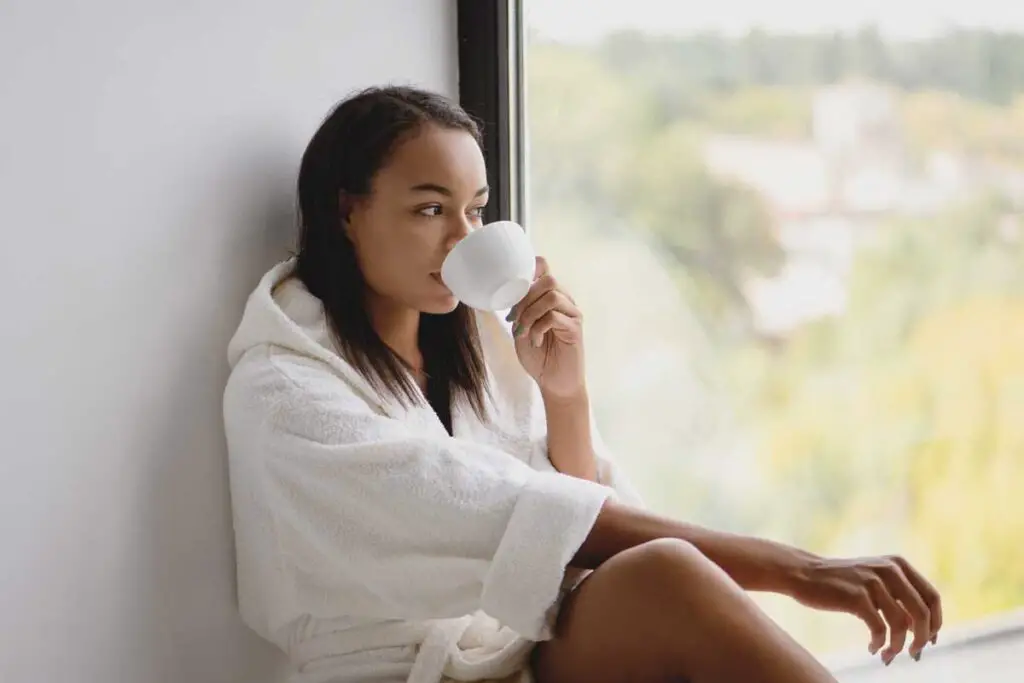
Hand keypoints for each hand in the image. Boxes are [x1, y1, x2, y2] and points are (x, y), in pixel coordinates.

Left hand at [508, 257, 585, 397]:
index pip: (544, 267)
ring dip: (530, 313)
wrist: (554, 383)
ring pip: (552, 296)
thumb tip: (508, 294)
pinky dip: (538, 328)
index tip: (513, 292)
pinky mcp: (575, 329)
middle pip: (548, 279)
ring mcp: (572, 314)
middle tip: (515, 319)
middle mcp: (565, 301)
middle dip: (526, 298)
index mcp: (550, 297)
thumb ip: (519, 309)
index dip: (529, 271)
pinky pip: (554, 316)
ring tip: (524, 332)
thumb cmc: (538, 356)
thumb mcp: (522, 328)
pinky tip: (535, 341)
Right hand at [787, 554, 942, 664]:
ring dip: (898, 646)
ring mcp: (872, 582)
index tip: (928, 641)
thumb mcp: (875, 580)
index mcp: (898, 565)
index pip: (932, 597)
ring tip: (888, 655)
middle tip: (913, 654)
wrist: (804, 574)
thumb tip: (925, 631)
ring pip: (902, 625)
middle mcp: (889, 570)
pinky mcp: (856, 597)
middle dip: (922, 639)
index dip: (936, 623)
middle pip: (923, 613)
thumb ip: (899, 597)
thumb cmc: (841, 583)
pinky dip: (879, 644)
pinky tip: (872, 649)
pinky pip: (879, 629)